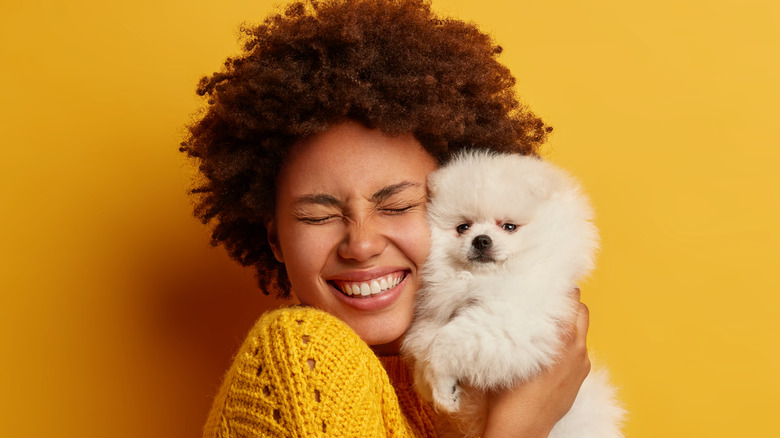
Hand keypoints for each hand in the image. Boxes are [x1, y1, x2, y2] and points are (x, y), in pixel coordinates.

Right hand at [481, 288, 590, 437]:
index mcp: (562, 337)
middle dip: (567, 303)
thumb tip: (504, 306)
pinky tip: (549, 348)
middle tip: (547, 298)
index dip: (560, 286)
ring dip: (569, 322)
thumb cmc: (509, 394)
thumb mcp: (508, 351)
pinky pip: (579, 350)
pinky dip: (569, 343)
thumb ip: (514, 326)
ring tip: (547, 323)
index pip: (572, 298)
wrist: (521, 429)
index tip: (547, 280)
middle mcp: (577, 348)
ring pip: (581, 330)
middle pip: (581, 310)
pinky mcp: (580, 377)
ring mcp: (581, 364)